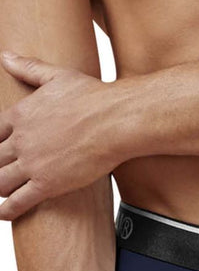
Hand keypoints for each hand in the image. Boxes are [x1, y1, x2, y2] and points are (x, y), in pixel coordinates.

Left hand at [0, 52, 126, 219]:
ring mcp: (33, 164)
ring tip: (0, 192)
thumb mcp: (56, 76)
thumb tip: (6, 56)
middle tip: (0, 172)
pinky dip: (6, 211)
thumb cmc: (93, 97)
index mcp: (20, 115)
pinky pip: (18, 202)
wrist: (116, 121)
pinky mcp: (48, 184)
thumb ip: (29, 68)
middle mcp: (21, 140)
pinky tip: (3, 214)